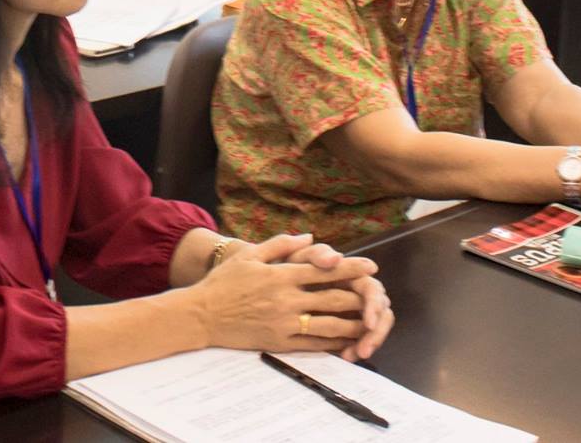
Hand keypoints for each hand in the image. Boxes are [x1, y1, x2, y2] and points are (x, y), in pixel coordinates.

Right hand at [193, 234, 390, 357]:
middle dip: (360, 296)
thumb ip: (280, 244)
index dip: (351, 268)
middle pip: (332, 297)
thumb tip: (309, 237)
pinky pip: (312, 344)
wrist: (201, 314)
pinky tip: (346, 343)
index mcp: (280, 275)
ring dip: (352, 324)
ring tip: (370, 323)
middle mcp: (286, 299)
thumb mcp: (249, 255)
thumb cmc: (224, 282)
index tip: (371, 267)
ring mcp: (284, 322)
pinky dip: (332, 344)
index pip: (324, 269)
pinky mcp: (279, 342)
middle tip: (378, 296)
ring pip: (328, 324)